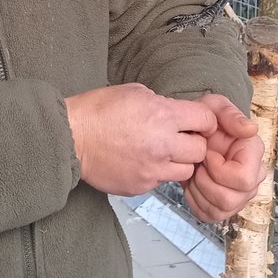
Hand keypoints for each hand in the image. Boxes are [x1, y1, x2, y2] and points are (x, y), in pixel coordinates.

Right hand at [64, 83, 218, 195]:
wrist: (71, 138)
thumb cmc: (98, 110)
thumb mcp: (135, 92)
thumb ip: (162, 104)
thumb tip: (176, 114)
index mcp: (163, 116)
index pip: (206, 120)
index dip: (204, 121)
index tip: (198, 122)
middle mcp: (163, 146)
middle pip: (200, 150)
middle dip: (193, 143)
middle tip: (179, 138)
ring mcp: (152, 170)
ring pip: (185, 171)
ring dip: (178, 161)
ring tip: (161, 152)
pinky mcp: (140, 186)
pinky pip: (161, 181)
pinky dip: (157, 172)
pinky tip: (141, 161)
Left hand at [182, 94, 266, 223]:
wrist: (194, 134)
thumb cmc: (206, 121)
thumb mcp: (214, 107)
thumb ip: (230, 114)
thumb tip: (250, 129)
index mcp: (253, 155)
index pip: (243, 179)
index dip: (219, 170)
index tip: (207, 154)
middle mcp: (253, 179)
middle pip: (230, 200)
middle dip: (204, 182)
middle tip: (197, 163)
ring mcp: (239, 196)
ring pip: (219, 210)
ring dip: (198, 191)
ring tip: (194, 171)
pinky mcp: (223, 207)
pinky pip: (208, 215)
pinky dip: (194, 200)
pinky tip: (193, 183)